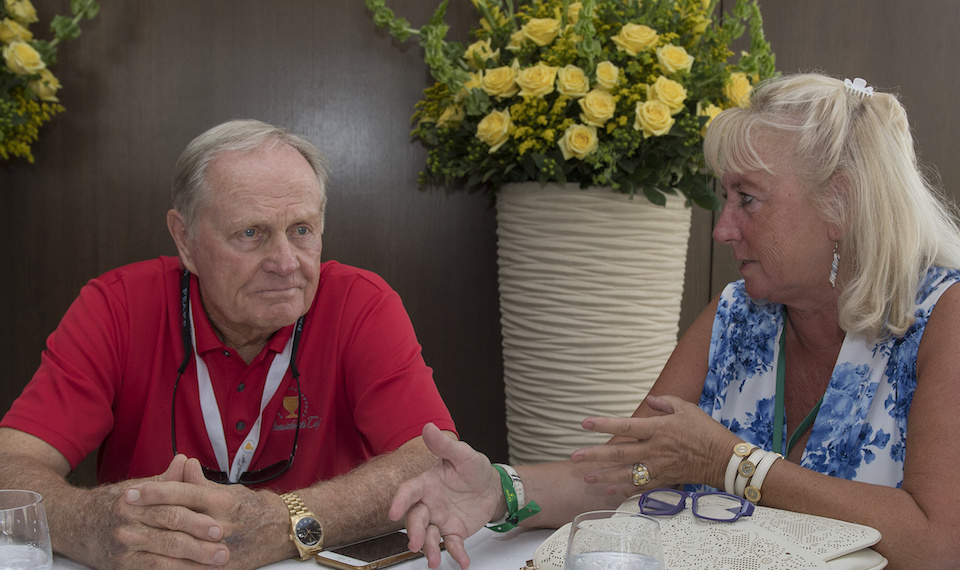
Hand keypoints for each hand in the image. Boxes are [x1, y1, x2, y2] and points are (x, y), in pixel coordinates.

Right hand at [84, 455, 229, 568]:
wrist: (73, 524)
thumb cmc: (113, 504)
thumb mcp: (137, 487)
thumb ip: (165, 480)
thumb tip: (186, 460)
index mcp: (135, 502)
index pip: (171, 511)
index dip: (197, 520)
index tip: (219, 527)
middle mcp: (127, 527)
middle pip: (169, 538)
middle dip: (199, 546)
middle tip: (224, 551)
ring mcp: (122, 550)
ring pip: (162, 560)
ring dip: (191, 565)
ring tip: (215, 566)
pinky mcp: (120, 568)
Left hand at [125, 457, 288, 568]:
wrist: (283, 531)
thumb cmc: (255, 508)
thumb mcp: (230, 490)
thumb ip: (202, 483)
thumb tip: (183, 465)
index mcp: (222, 502)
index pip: (183, 493)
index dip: (155, 492)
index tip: (132, 492)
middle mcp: (221, 524)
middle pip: (176, 519)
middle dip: (145, 516)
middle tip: (119, 513)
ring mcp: (221, 549)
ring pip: (179, 547)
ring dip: (150, 543)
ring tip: (127, 539)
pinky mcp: (222, 568)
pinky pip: (189, 569)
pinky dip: (168, 567)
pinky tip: (149, 563)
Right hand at [388, 423, 503, 568]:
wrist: (492, 486)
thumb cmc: (473, 468)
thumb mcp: (463, 455)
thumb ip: (444, 446)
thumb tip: (428, 427)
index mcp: (426, 483)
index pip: (408, 492)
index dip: (398, 502)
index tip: (393, 512)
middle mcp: (428, 504)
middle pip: (415, 519)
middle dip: (413, 532)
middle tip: (415, 544)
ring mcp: (440, 519)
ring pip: (428, 536)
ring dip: (428, 549)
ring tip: (432, 560)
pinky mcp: (454, 532)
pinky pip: (451, 545)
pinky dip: (456, 554)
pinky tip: (463, 562)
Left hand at [571, 395, 739, 494]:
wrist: (723, 458)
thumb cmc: (705, 430)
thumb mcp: (686, 408)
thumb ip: (664, 403)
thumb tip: (648, 401)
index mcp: (657, 429)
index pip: (624, 425)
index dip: (603, 424)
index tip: (584, 423)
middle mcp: (654, 449)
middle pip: (619, 453)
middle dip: (594, 455)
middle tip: (574, 457)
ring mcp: (658, 467)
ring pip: (625, 473)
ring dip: (604, 476)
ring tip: (586, 477)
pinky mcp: (664, 480)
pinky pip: (640, 487)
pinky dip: (623, 490)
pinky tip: (609, 491)